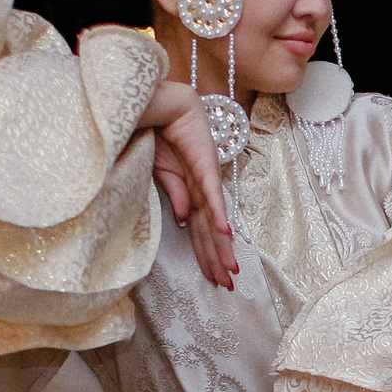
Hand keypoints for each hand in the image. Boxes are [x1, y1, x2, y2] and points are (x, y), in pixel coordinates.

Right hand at [140, 81, 237, 289]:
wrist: (163, 106)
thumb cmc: (162, 136)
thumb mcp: (163, 173)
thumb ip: (176, 196)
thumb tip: (183, 222)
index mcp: (192, 193)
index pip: (201, 231)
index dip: (207, 255)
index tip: (213, 278)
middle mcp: (202, 191)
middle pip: (210, 233)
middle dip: (217, 260)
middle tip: (227, 286)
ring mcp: (204, 179)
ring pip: (214, 220)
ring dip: (221, 247)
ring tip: (229, 272)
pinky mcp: (203, 166)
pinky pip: (210, 194)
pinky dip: (217, 213)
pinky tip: (225, 233)